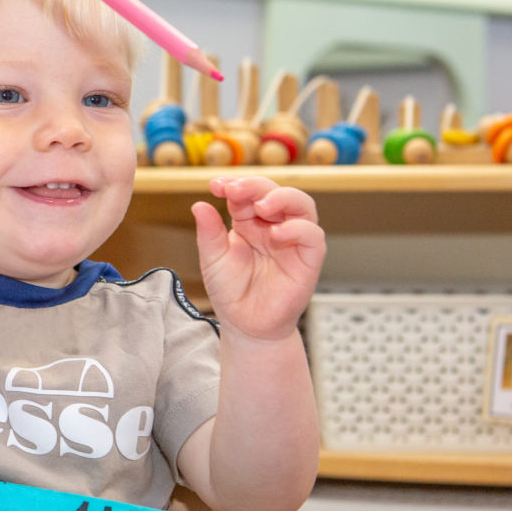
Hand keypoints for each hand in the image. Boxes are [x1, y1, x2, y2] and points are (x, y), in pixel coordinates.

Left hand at [191, 176, 325, 340]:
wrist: (246, 326)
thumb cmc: (231, 293)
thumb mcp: (213, 260)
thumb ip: (209, 234)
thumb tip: (199, 205)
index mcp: (250, 223)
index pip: (248, 193)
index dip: (235, 184)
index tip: (216, 185)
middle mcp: (274, 226)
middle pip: (275, 191)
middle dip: (256, 185)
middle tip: (235, 190)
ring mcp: (293, 241)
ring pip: (302, 205)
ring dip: (283, 198)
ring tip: (261, 206)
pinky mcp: (308, 260)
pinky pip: (313, 236)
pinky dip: (297, 229)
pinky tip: (276, 234)